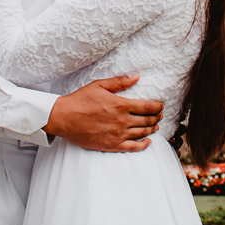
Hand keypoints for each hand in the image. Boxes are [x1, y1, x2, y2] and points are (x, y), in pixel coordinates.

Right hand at [44, 75, 163, 151]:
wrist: (64, 118)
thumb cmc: (80, 100)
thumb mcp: (99, 85)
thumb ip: (120, 82)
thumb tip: (137, 77)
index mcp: (121, 105)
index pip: (147, 107)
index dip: (157, 107)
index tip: (161, 105)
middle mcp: (122, 121)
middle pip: (147, 121)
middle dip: (156, 118)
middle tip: (160, 115)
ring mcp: (117, 135)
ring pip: (142, 134)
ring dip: (152, 129)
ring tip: (155, 126)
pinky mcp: (111, 146)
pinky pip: (133, 148)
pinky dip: (143, 145)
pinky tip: (148, 142)